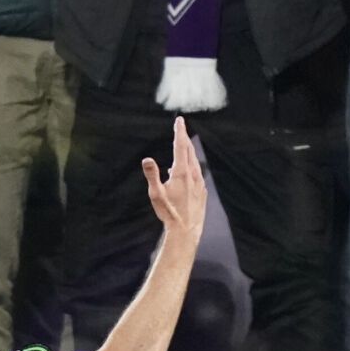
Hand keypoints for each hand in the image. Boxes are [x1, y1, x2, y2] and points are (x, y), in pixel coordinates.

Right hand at [143, 116, 207, 242]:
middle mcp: (193, 174)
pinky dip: (191, 166)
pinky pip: (197, 173)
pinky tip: (187, 171)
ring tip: (184, 147)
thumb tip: (147, 159)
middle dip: (184, 138)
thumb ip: (152, 175)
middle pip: (189, 151)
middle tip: (181, 129)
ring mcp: (200, 182)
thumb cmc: (169, 212)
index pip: (181, 146)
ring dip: (188, 152)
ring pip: (195, 161)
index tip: (179, 120)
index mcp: (181, 172)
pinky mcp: (202, 190)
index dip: (179, 131)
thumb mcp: (156, 194)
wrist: (186, 230)